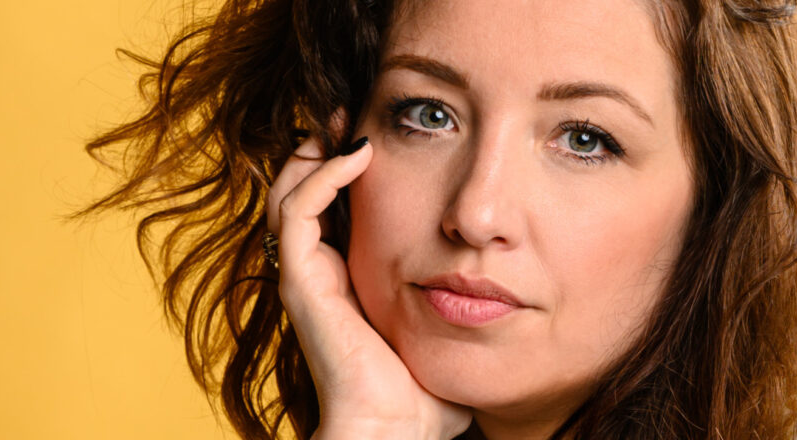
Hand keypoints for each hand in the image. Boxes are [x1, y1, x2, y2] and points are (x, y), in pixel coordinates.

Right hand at [266, 119, 471, 439]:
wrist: (396, 431)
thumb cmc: (425, 400)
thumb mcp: (448, 335)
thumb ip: (464, 312)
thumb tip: (506, 299)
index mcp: (343, 285)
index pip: (330, 212)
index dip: (345, 172)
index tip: (377, 139)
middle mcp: (316, 276)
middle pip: (300, 193)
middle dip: (323, 150)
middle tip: (353, 117)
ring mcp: (304, 277)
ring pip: (289, 193)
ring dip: (318, 152)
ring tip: (349, 124)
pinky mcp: (302, 280)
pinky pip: (299, 210)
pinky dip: (324, 175)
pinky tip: (359, 155)